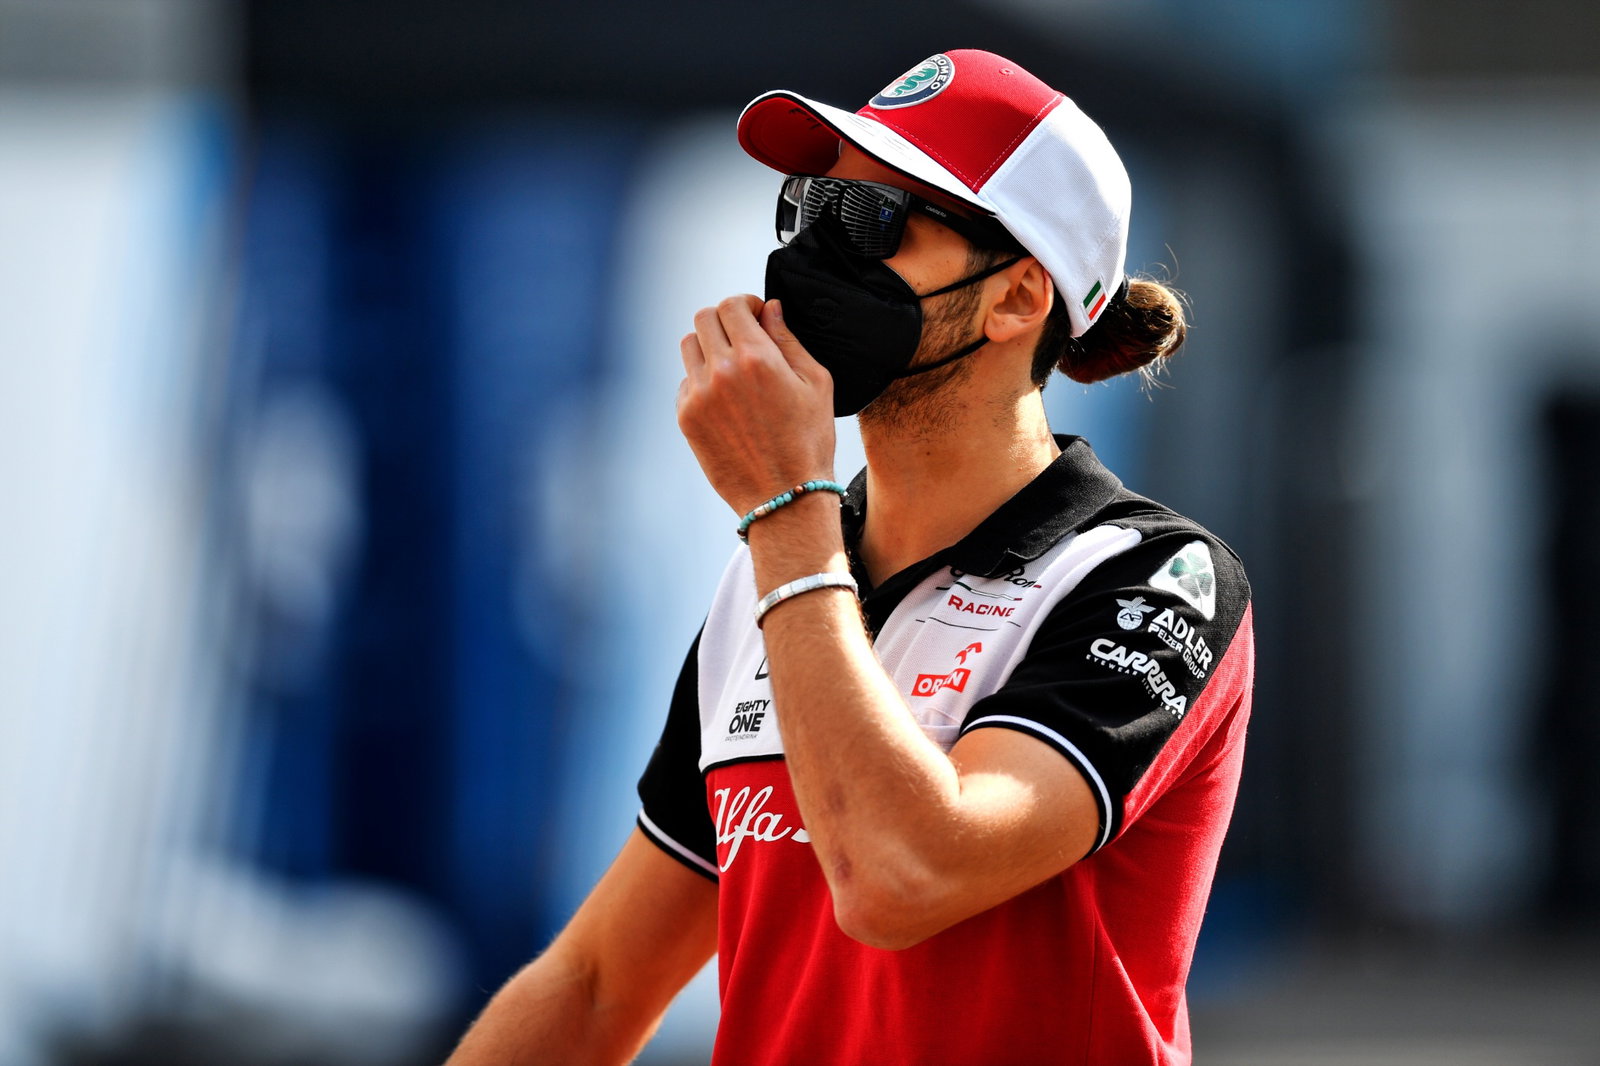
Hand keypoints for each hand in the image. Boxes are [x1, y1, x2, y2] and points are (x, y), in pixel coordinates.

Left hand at [677, 295, 835, 513]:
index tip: (757, 315)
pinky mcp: (687, 418)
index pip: (732, 305)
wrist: (784, 496)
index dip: (746, 304)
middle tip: (743, 337)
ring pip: (689, 346)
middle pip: (704, 318)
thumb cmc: (808, 441)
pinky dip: (703, 380)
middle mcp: (721, 372)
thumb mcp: (815, 383)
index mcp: (756, 357)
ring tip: (732, 366)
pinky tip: (727, 400)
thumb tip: (770, 309)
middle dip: (725, 320)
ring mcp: (699, 396)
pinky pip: (686, 382)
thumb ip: (788, 339)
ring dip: (709, 346)